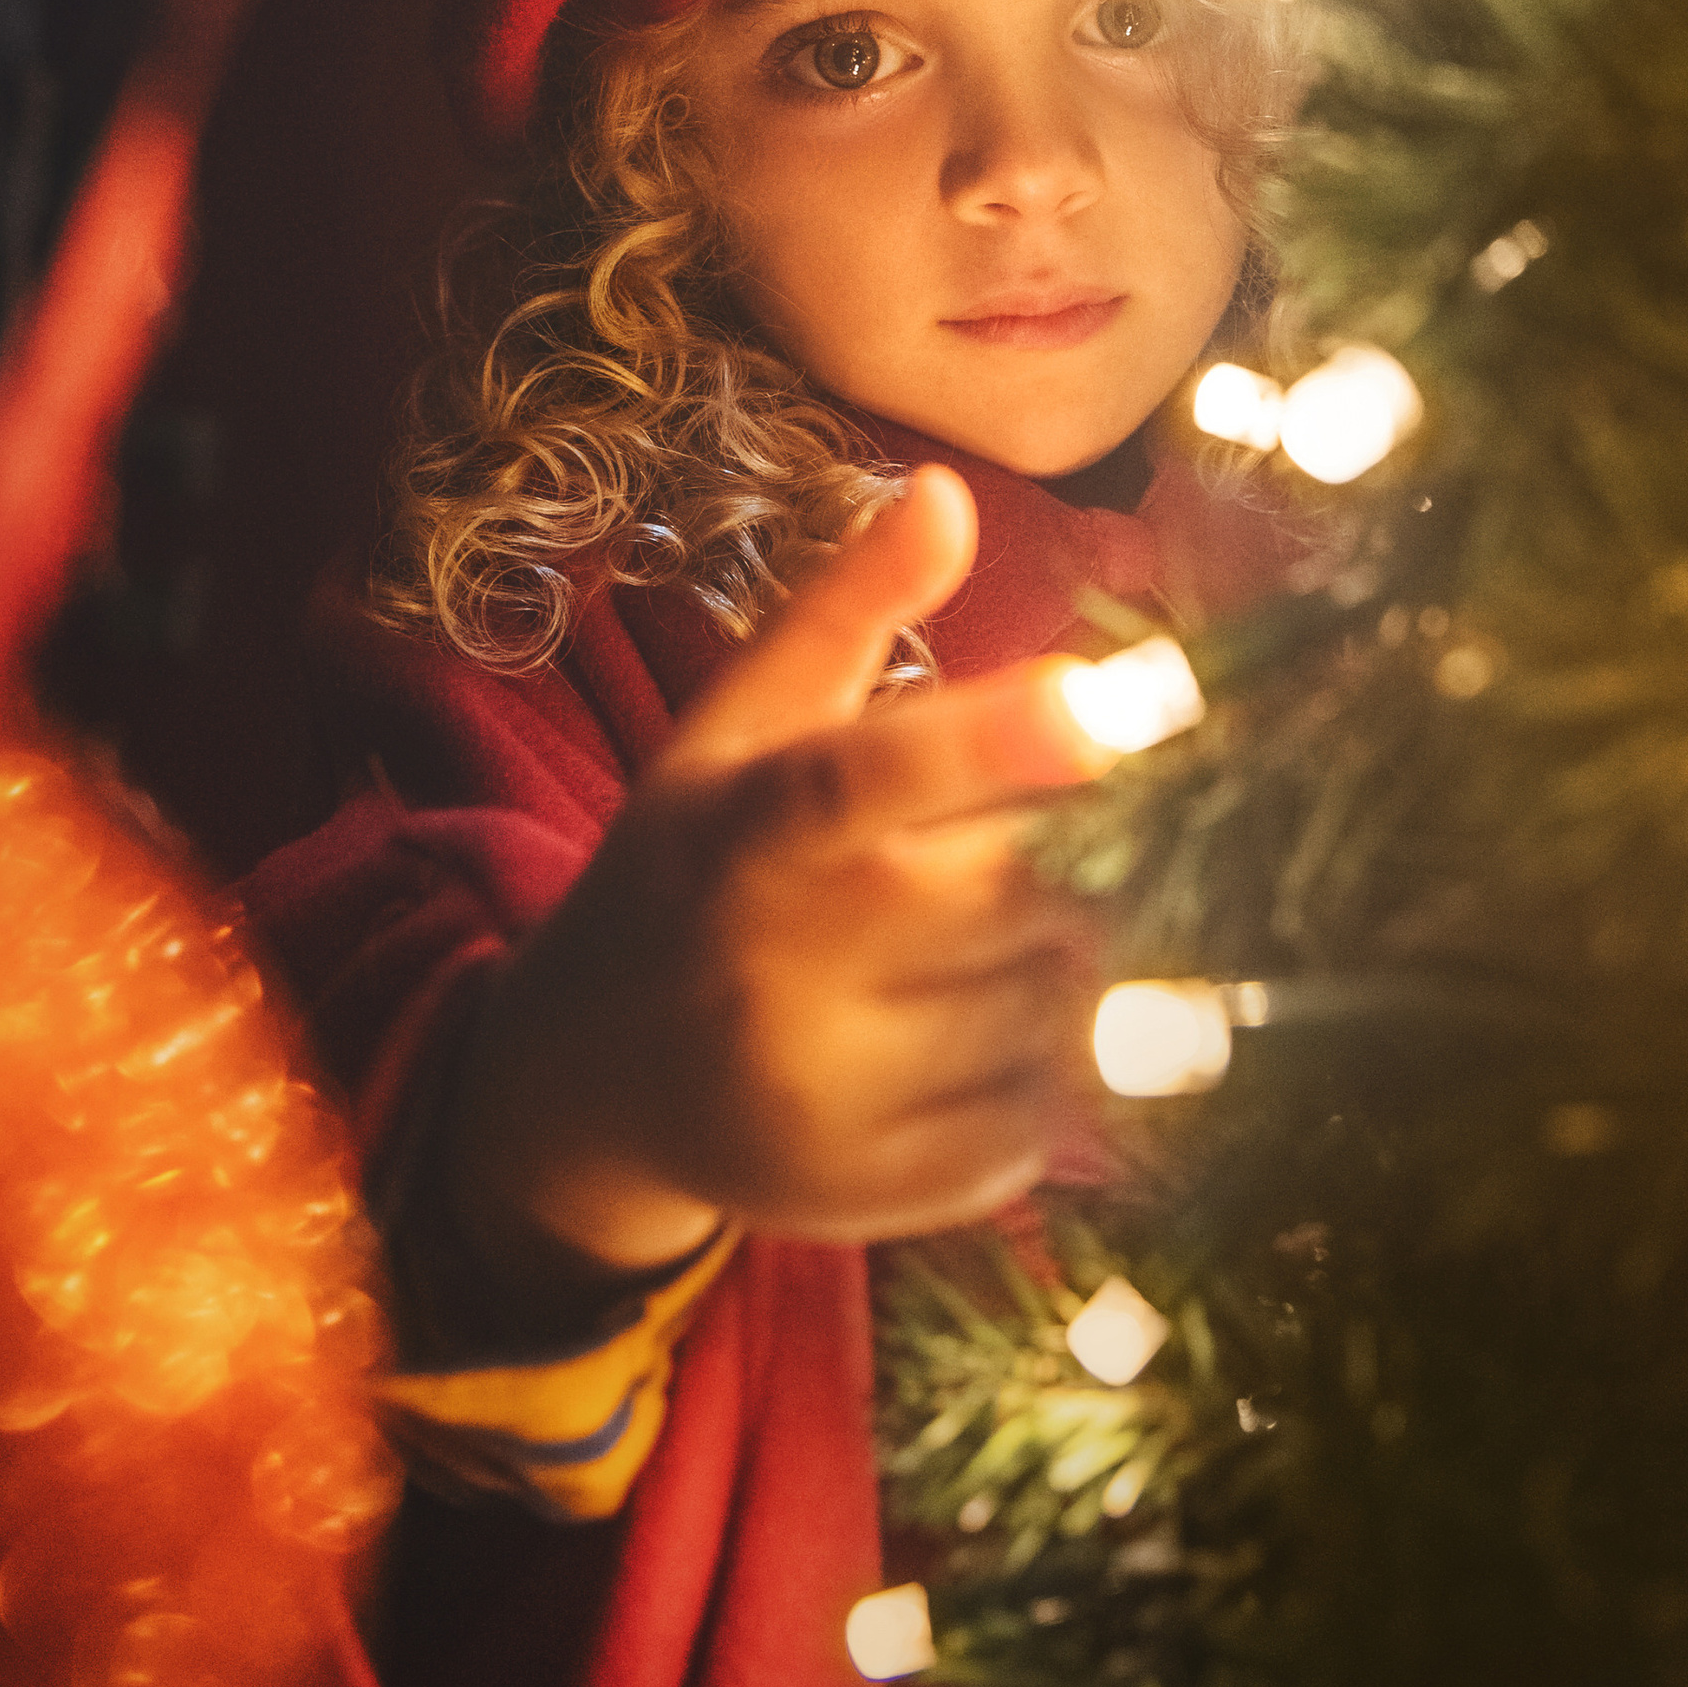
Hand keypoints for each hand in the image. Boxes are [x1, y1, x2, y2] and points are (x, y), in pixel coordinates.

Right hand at [441, 466, 1115, 1280]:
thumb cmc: (692, 862)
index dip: (989, 739)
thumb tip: (947, 490)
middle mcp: (772, 973)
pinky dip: (1053, 1070)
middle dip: (1081, 852)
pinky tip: (993, 1022)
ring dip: (1074, 959)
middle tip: (1076, 826)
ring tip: (1012, 927)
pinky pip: (1038, 1125)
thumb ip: (847, 607)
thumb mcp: (736, 726)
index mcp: (740, 832)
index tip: (1102, 700)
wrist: (584, 1078)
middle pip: (1013, 895)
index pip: (865, 780)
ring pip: (1047, 1010)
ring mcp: (821, 1100)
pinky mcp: (870, 1196)